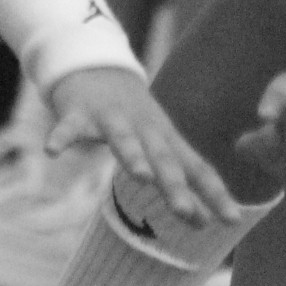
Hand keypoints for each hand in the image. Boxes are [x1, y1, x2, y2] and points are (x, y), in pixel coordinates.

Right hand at [47, 66, 240, 226]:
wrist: (95, 63)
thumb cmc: (134, 115)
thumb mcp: (160, 142)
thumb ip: (181, 178)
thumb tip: (205, 222)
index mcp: (166, 139)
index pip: (196, 168)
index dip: (214, 194)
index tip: (233, 221)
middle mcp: (144, 128)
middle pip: (162, 158)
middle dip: (175, 186)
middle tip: (187, 213)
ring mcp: (112, 118)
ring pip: (123, 139)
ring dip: (132, 155)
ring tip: (140, 177)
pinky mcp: (79, 112)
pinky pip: (69, 126)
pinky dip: (61, 137)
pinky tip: (51, 151)